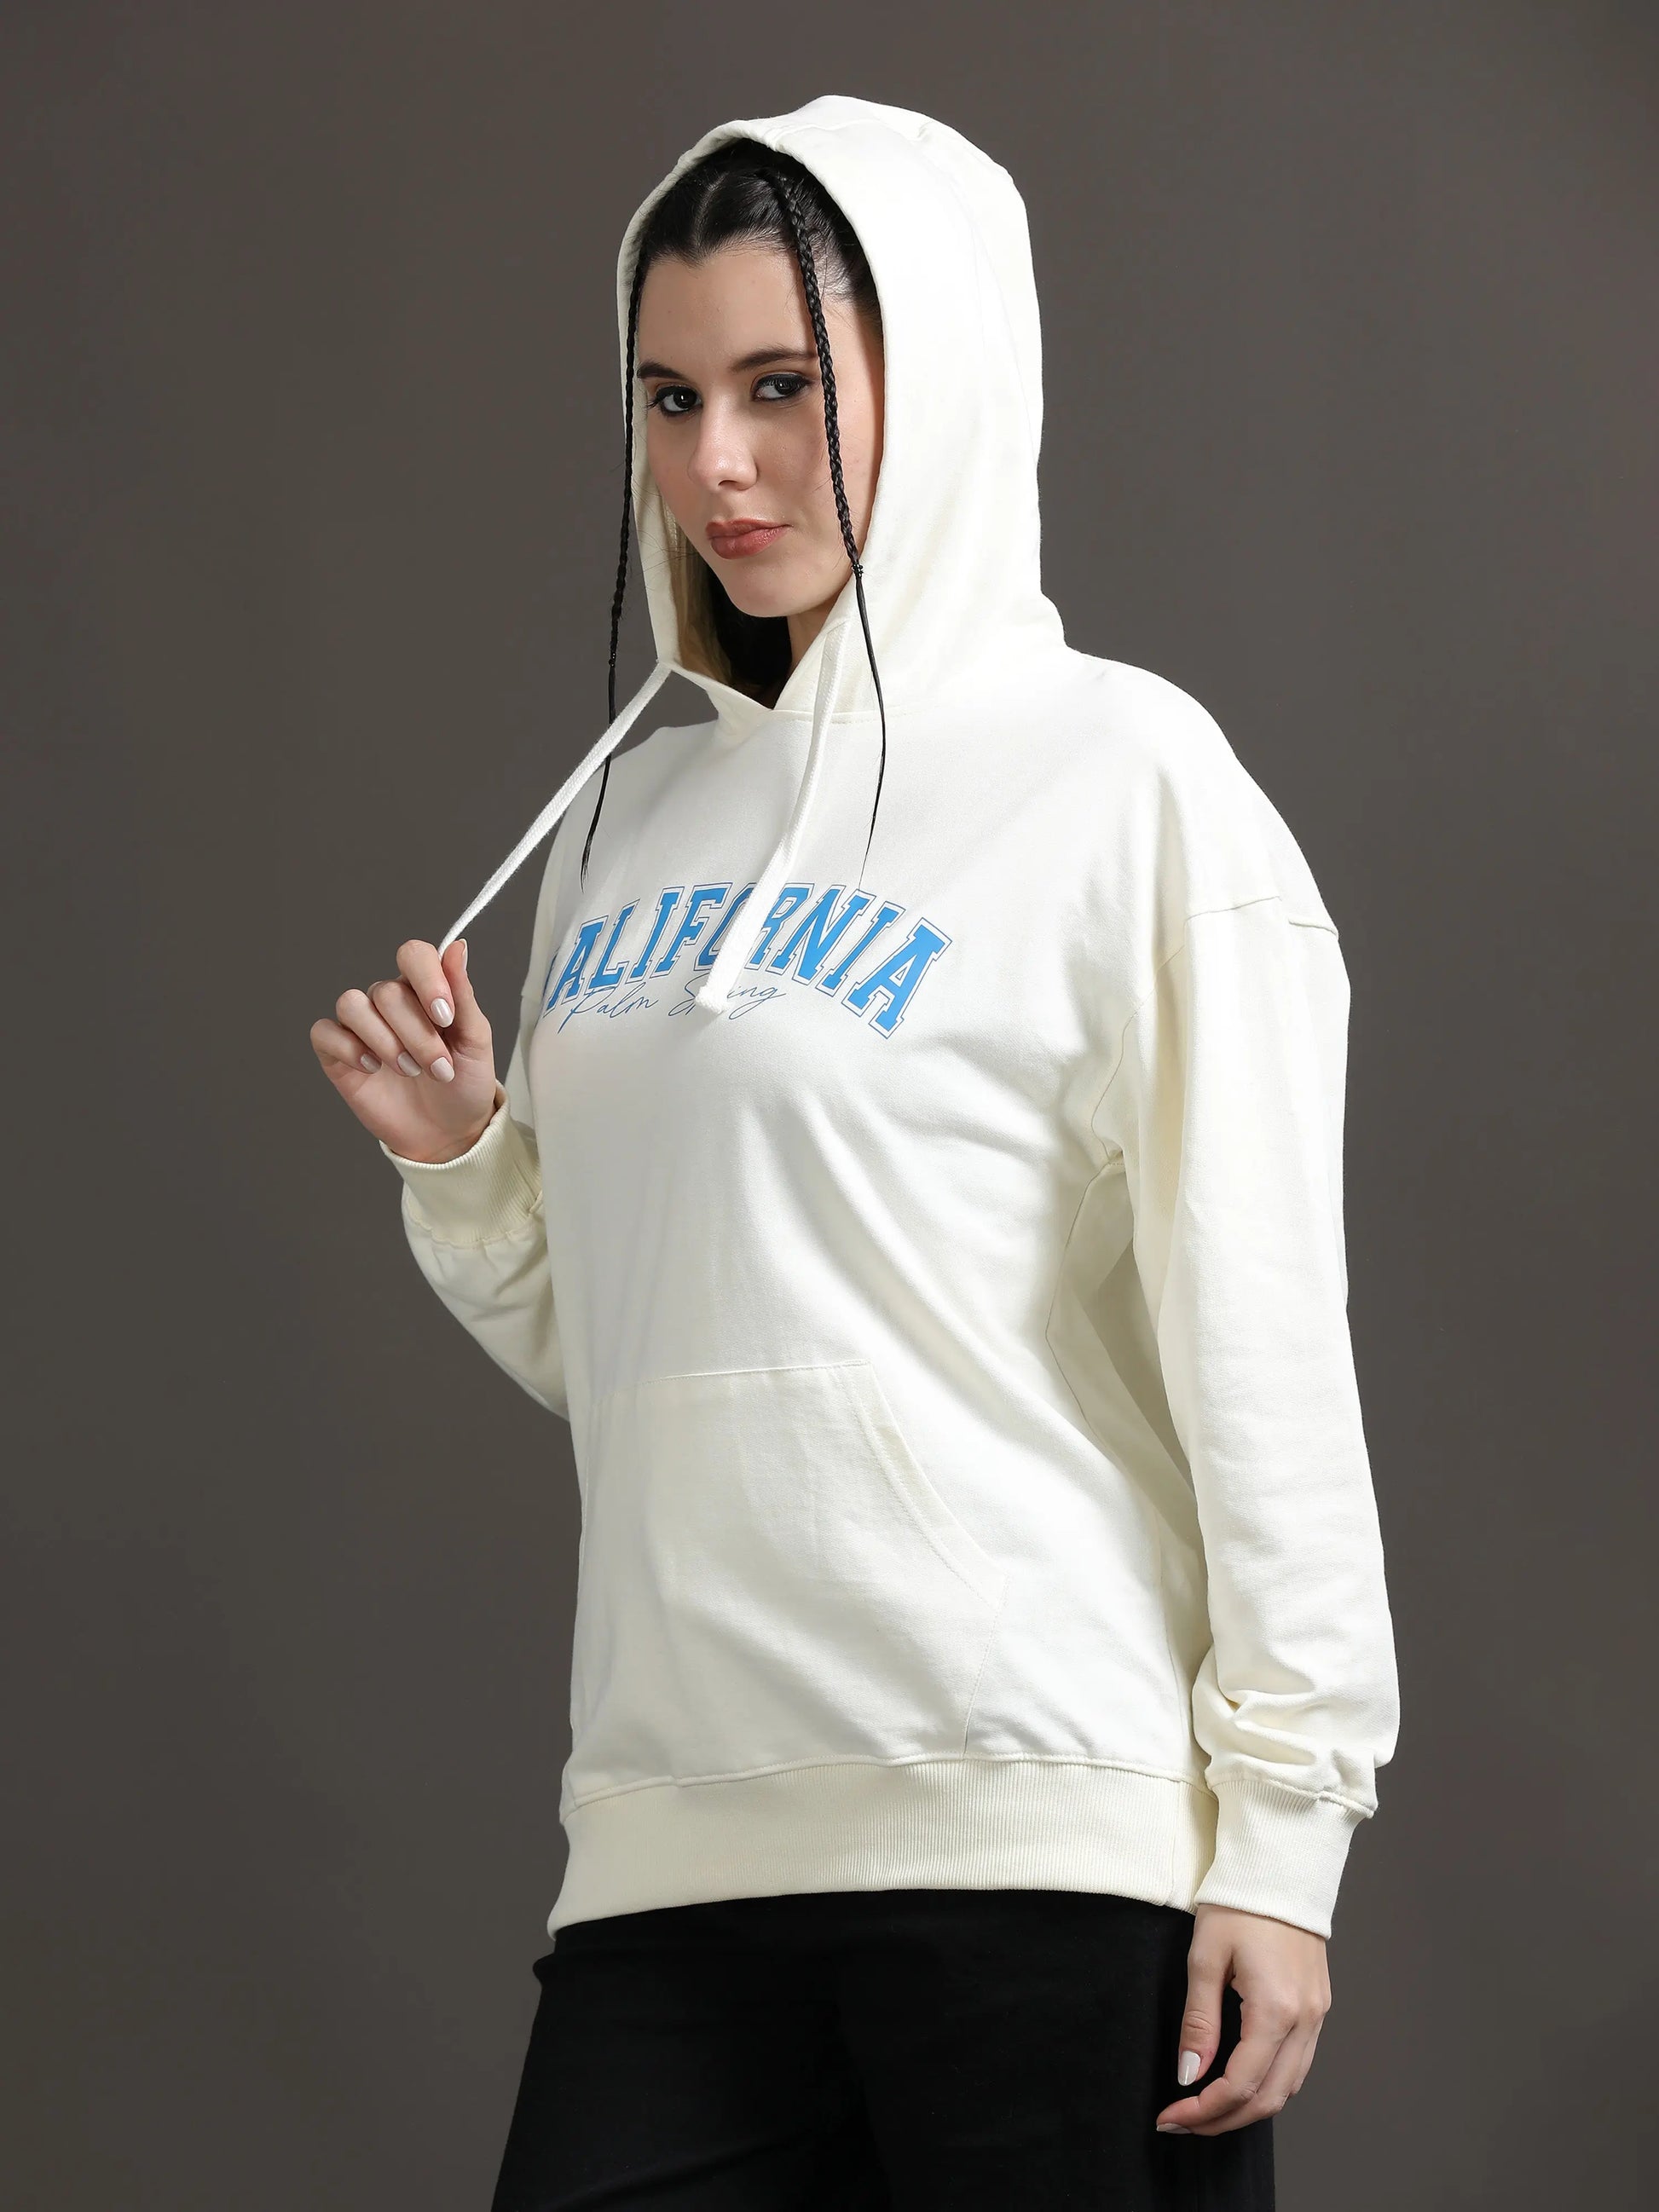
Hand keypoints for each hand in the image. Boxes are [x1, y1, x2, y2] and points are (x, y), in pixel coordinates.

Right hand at [311, 937, 498, 1162]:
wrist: (448, 1133)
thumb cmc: (464, 1084)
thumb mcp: (475, 1041)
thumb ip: (463, 993)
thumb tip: (457, 946)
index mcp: (424, 991)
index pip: (414, 955)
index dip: (427, 979)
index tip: (445, 1017)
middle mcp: (390, 1004)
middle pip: (386, 992)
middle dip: (417, 1035)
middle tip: (438, 1068)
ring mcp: (362, 1028)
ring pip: (352, 1004)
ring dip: (384, 1041)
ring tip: (409, 1071)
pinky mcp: (338, 1054)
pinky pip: (324, 1032)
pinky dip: (348, 1048)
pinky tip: (372, 1069)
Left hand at [1154, 1903, 1329, 2136]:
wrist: (1281, 1866)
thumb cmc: (1239, 1904)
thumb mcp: (1205, 1957)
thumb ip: (1198, 2022)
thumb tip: (1189, 2075)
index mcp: (1276, 2009)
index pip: (1240, 2084)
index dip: (1204, 2109)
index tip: (1172, 2115)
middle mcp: (1305, 2020)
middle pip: (1269, 2099)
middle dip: (1224, 2120)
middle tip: (1184, 2123)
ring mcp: (1317, 2015)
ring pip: (1289, 2088)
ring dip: (1248, 2108)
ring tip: (1207, 2110)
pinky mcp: (1319, 2006)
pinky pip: (1299, 2065)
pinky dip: (1271, 2085)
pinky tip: (1241, 2082)